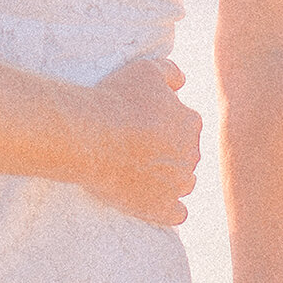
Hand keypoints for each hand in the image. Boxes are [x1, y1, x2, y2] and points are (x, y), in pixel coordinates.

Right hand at [81, 58, 200, 226]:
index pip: (186, 125)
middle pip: (185, 154)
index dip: (164, 124)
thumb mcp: (147, 69)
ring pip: (183, 183)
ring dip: (168, 179)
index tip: (142, 124)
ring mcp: (177, 184)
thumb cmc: (117, 100)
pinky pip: (177, 214)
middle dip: (167, 152)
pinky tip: (150, 199)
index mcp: (190, 123)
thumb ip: (171, 72)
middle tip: (136, 147)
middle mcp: (191, 155)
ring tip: (138, 173)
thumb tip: (182, 81)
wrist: (91, 135)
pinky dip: (168, 209)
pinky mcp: (161, 208)